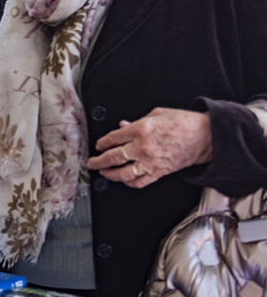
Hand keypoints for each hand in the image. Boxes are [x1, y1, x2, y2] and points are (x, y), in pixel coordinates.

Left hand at [87, 107, 212, 188]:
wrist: (205, 137)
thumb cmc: (183, 123)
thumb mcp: (156, 114)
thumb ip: (135, 122)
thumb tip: (122, 126)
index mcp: (140, 129)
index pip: (112, 138)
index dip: (102, 143)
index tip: (99, 145)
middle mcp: (142, 147)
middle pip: (113, 157)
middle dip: (98, 161)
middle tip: (92, 162)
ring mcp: (150, 162)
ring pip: (123, 173)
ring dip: (110, 174)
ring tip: (103, 172)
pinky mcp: (159, 172)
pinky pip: (139, 181)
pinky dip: (128, 182)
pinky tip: (123, 180)